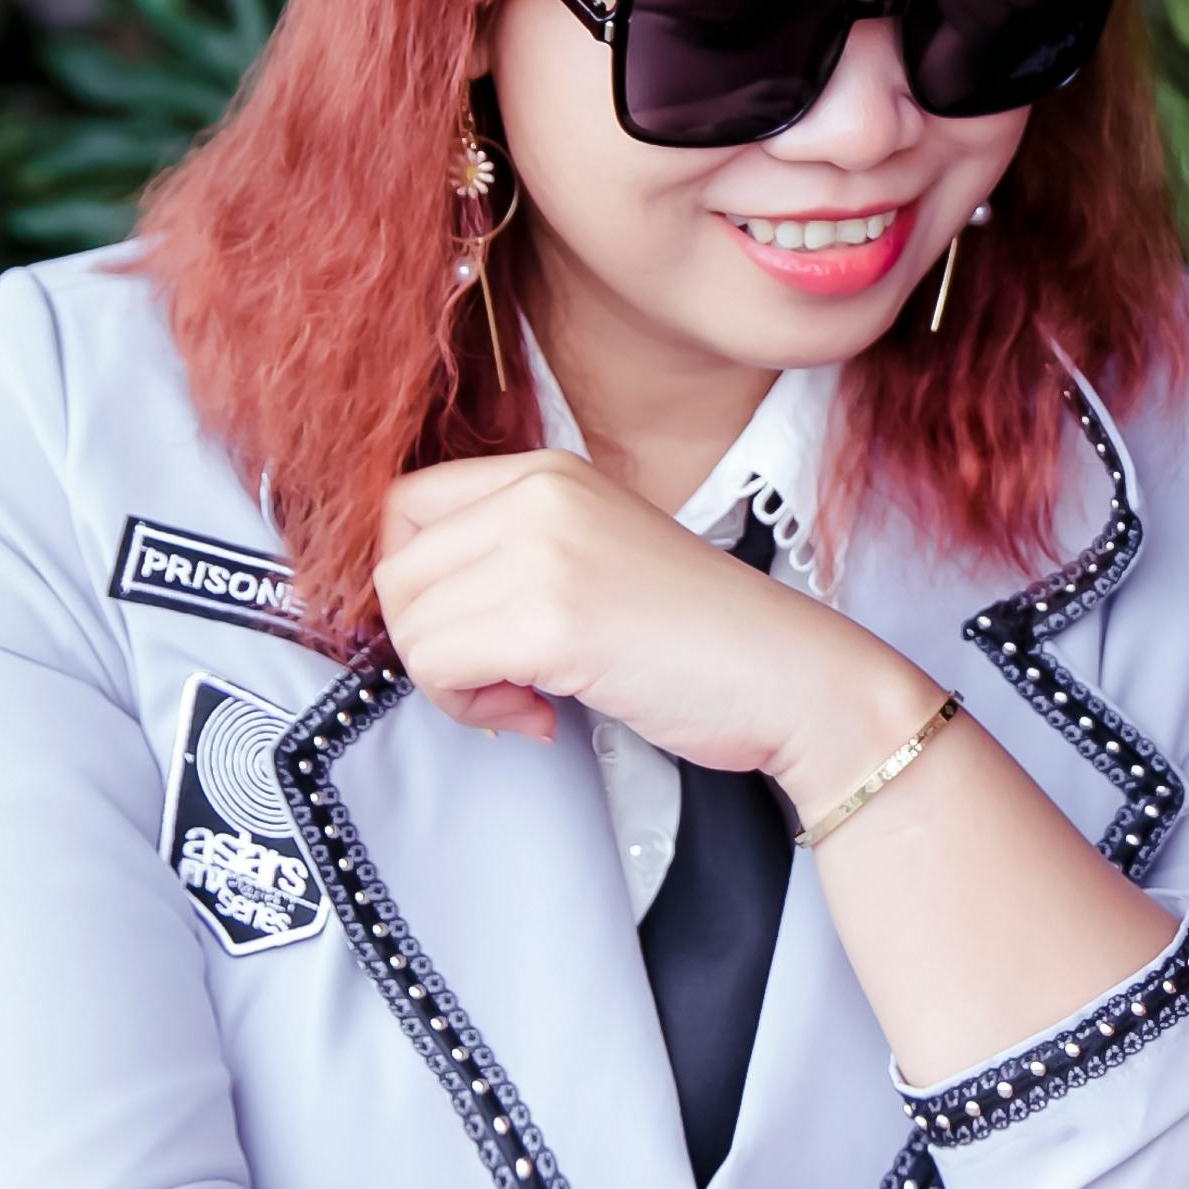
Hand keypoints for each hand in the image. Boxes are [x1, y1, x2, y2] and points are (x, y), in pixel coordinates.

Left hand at [375, 455, 919, 779]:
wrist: (791, 676)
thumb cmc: (703, 637)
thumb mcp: (595, 556)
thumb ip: (511, 557)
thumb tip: (415, 607)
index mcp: (547, 471)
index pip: (404, 509)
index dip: (413, 586)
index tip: (460, 632)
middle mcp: (537, 495)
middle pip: (397, 572)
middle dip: (431, 644)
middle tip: (501, 680)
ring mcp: (543, 552)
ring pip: (411, 625)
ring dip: (454, 684)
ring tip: (526, 699)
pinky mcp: (549, 620)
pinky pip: (440, 668)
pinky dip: (474, 708)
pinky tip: (538, 717)